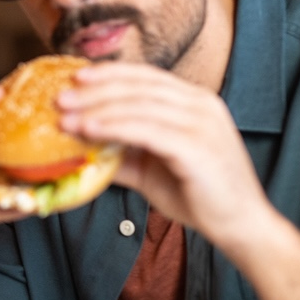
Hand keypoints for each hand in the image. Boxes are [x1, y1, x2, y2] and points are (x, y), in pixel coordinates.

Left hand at [57, 62, 271, 247]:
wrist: (240, 226)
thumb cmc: (199, 196)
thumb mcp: (152, 170)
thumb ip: (122, 154)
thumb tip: (83, 150)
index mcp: (195, 102)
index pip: (146, 77)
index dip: (109, 74)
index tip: (75, 76)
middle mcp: (201, 104)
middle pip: (138, 86)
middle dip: (95, 89)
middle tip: (59, 97)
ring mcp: (201, 123)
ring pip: (138, 105)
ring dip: (96, 108)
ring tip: (65, 117)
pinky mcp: (196, 146)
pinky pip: (146, 129)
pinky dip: (113, 127)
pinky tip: (88, 130)